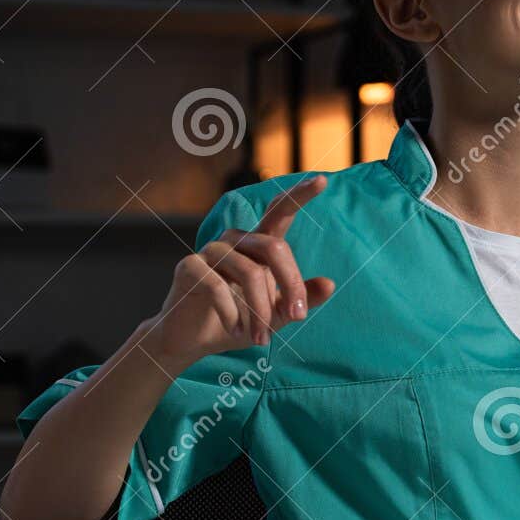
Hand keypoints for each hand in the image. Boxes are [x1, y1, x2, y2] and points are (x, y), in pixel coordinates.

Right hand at [144, 175, 335, 370]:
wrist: (193, 340)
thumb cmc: (238, 321)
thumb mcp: (277, 314)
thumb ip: (301, 299)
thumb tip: (330, 283)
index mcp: (258, 245)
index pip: (280, 213)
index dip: (300, 196)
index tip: (323, 180)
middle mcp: (235, 240)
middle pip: (275, 248)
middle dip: (291, 286)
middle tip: (297, 318)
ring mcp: (210, 251)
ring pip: (250, 273)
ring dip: (261, 312)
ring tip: (259, 337)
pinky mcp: (189, 266)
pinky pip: (220, 287)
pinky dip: (233, 314)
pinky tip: (234, 328)